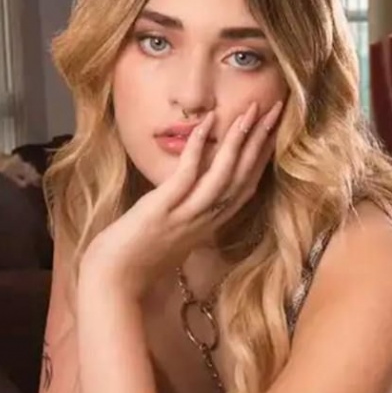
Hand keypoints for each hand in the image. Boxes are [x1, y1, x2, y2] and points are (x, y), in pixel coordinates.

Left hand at [81, 100, 283, 298]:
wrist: (114, 283)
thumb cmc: (138, 260)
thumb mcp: (174, 236)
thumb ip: (189, 215)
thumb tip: (193, 191)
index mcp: (211, 223)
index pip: (247, 185)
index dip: (263, 157)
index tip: (275, 131)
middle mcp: (207, 219)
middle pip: (244, 175)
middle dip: (262, 140)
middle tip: (276, 109)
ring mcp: (187, 214)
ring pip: (224, 173)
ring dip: (241, 139)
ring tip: (252, 111)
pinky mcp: (165, 208)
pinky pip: (188, 172)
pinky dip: (200, 146)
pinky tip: (208, 122)